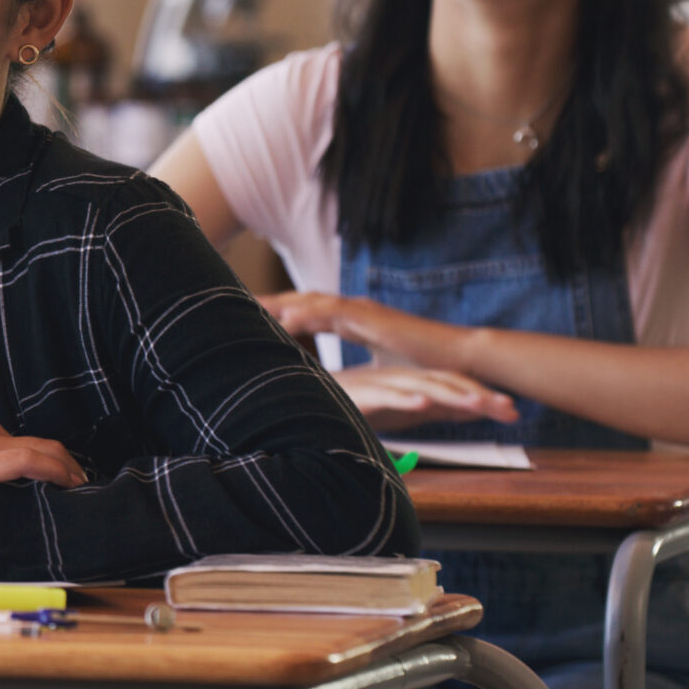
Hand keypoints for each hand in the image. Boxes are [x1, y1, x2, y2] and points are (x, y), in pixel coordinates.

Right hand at [0, 411, 86, 522]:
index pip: (25, 442)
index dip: (54, 463)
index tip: (67, 485)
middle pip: (42, 444)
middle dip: (69, 467)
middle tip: (83, 492)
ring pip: (42, 450)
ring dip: (68, 471)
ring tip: (82, 495)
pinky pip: (27, 460)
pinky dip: (54, 470)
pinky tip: (68, 486)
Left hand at [258, 291, 472, 371]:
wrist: (458, 361)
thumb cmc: (421, 365)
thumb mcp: (375, 370)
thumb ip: (349, 372)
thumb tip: (327, 387)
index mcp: (352, 320)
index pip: (306, 311)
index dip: (277, 312)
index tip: (243, 315)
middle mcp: (354, 311)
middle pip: (301, 300)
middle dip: (269, 301)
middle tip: (230, 301)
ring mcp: (363, 311)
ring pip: (313, 301)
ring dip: (281, 303)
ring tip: (249, 307)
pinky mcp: (374, 319)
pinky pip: (336, 313)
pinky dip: (310, 313)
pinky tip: (287, 318)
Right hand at [331, 365, 518, 430]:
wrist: (305, 400)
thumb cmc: (351, 405)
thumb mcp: (400, 410)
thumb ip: (430, 411)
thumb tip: (469, 415)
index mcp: (409, 382)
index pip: (453, 385)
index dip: (482, 396)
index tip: (511, 412)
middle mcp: (398, 379)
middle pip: (445, 384)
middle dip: (480, 396)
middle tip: (510, 410)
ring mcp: (380, 385)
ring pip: (422, 388)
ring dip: (453, 396)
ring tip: (480, 406)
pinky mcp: (359, 394)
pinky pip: (386, 395)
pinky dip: (404, 398)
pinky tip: (423, 403)